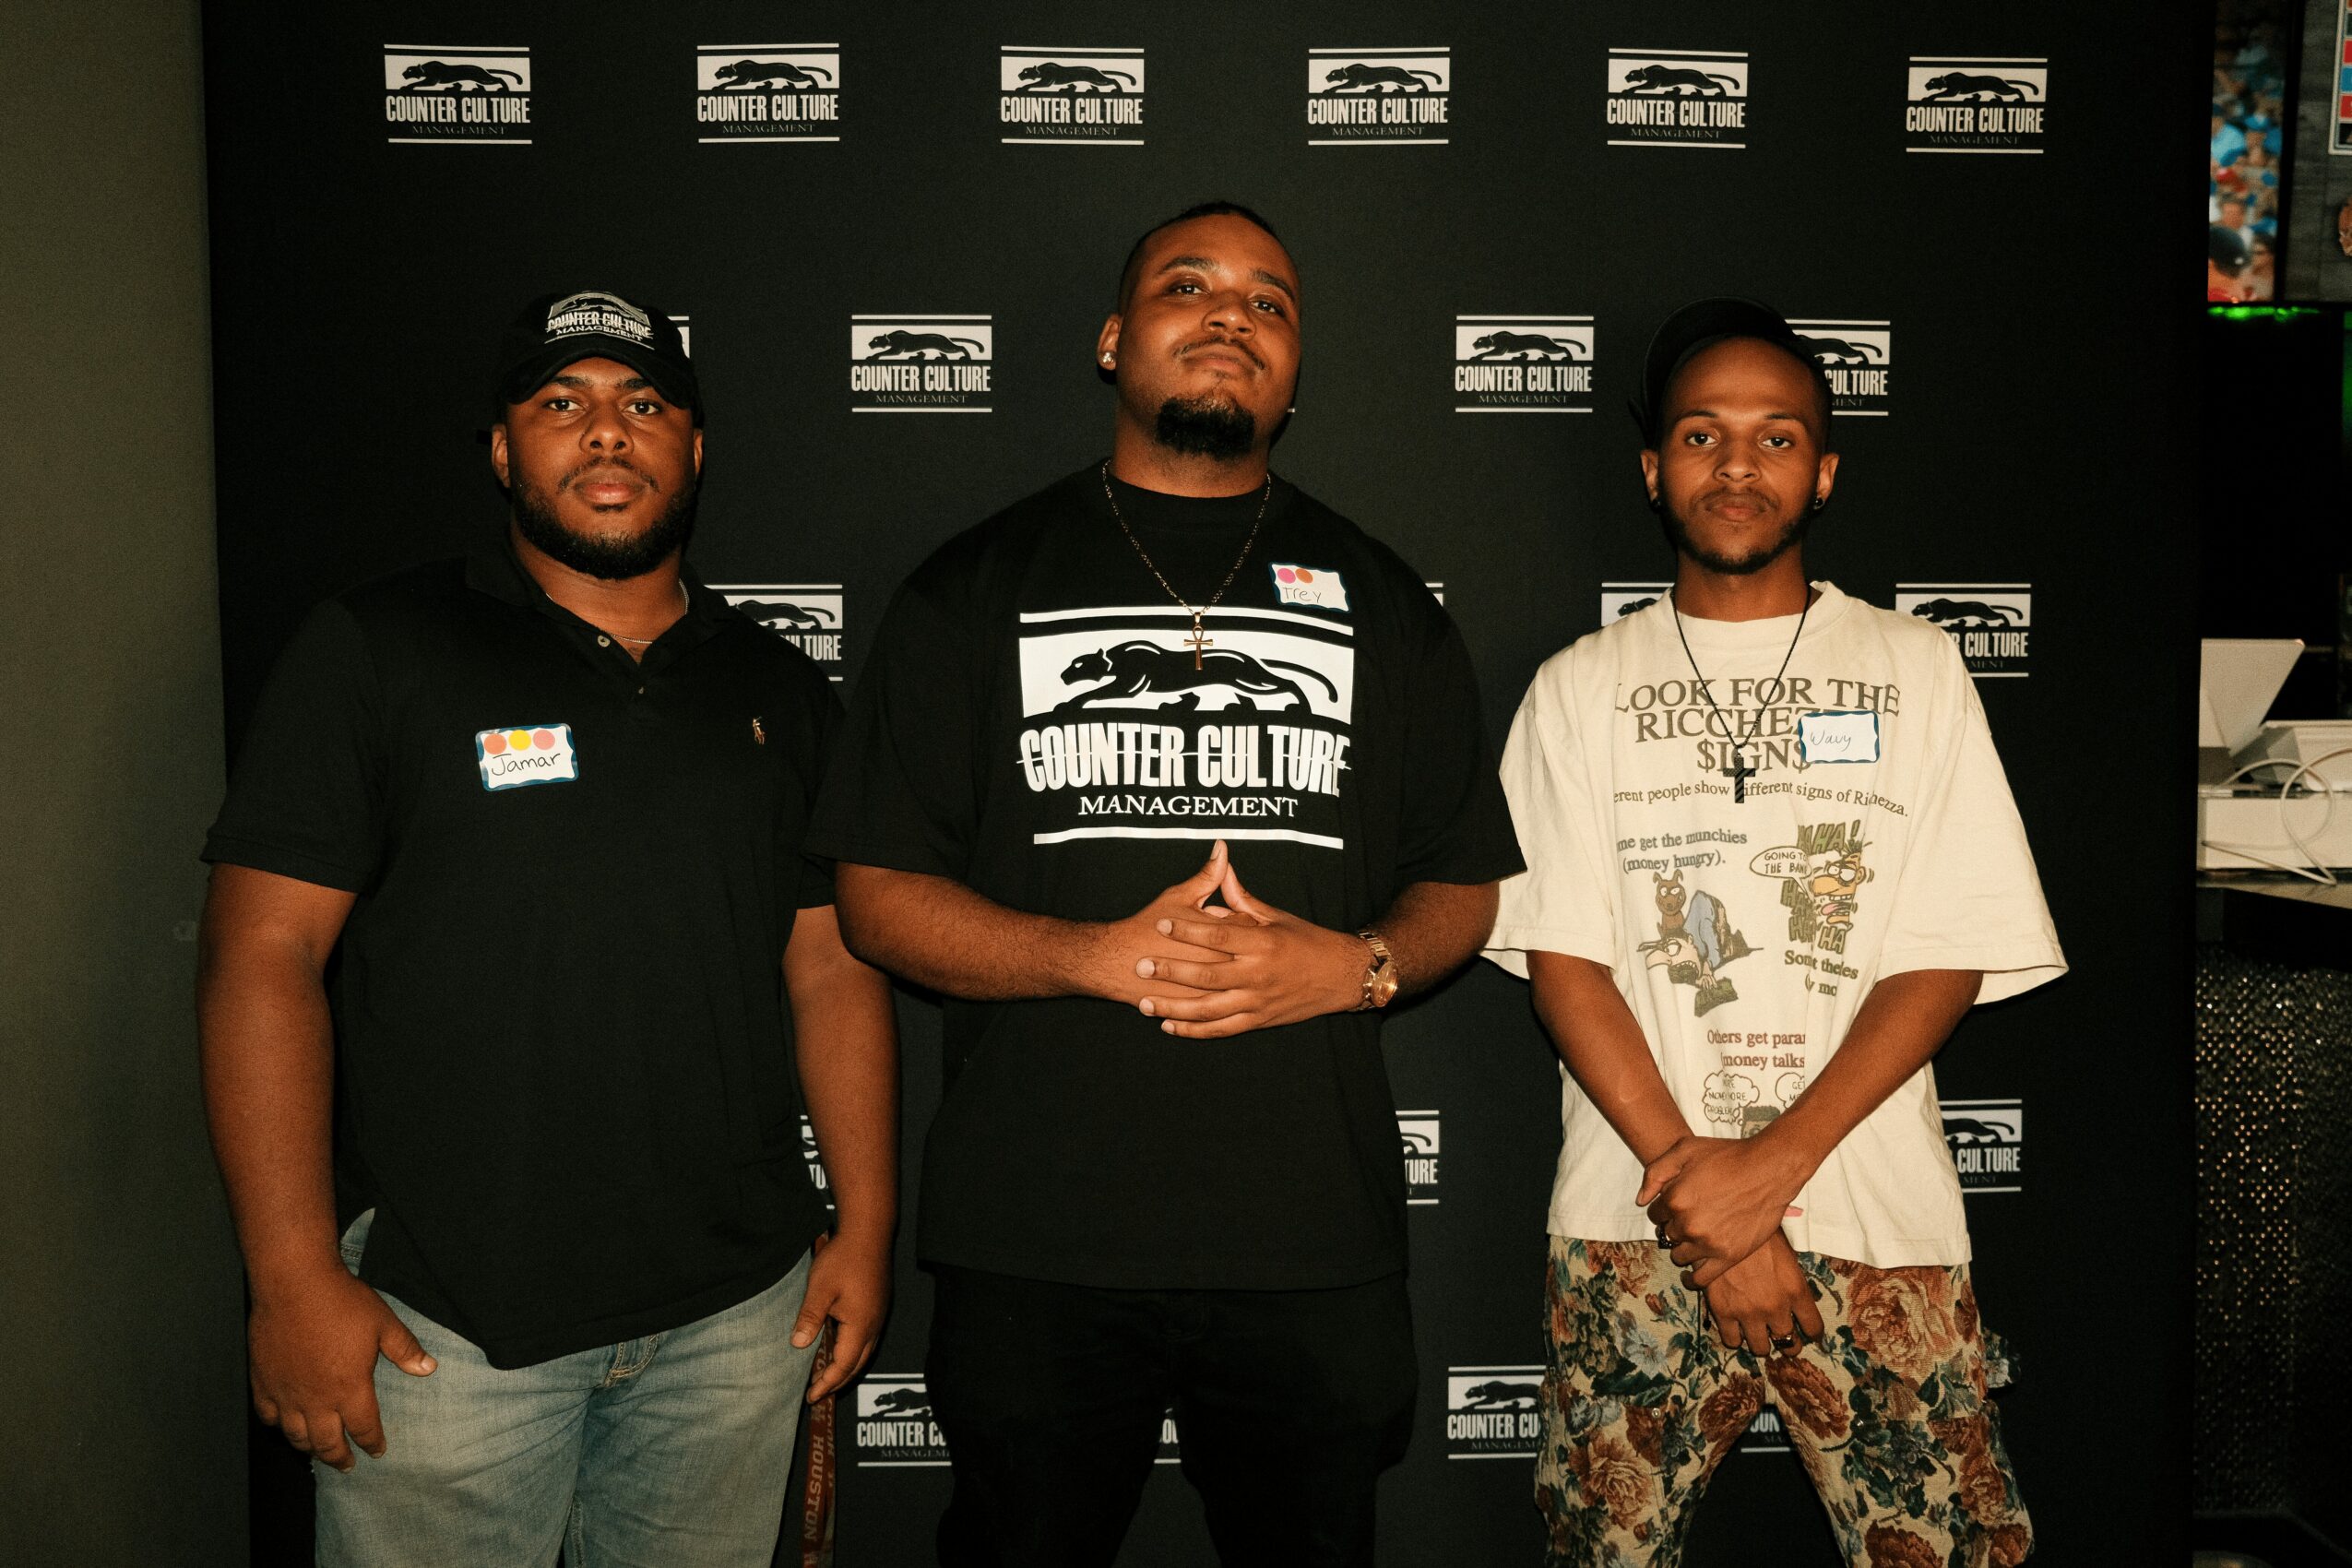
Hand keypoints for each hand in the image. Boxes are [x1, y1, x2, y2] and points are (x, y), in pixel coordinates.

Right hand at [248, 1266, 435, 1470]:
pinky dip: (278, 1426)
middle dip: (340, 1456)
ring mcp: (287, 1394)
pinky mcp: (263, 1382)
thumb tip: (428, 1369)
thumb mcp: (383, 1323)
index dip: (372, 1442)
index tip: (377, 1451)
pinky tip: (284, 1426)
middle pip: (327, 1442)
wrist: (294, 1284)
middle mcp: (317, 1399)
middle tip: (347, 1465)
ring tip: (317, 1452)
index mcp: (350, 1388)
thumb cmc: (342, 1302)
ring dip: (309, 1448)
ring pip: (296, 1435)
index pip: (364, 1427)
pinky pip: (268, 1416)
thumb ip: (405, 1349)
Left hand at [792, 1228, 890, 1402]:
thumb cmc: (845, 1257)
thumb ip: (810, 1319)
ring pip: (865, 1352)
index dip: (827, 1384)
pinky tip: (840, 1345)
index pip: (843, 1367)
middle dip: (838, 1382)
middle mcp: (874, 1325)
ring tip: (828, 1375)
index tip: (812, 1396)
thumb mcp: (820, 1289)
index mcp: (860, 1326)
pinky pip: (867, 1337)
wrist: (869, 1232)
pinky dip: (853, 1350)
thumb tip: (798, 1345)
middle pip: (858, 1364)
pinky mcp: (878, 1304)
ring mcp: (878, 1315)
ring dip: (847, 1367)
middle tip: (819, 1391)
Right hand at [1073, 842, 1246, 1006]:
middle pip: (1251, 959)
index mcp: (1222, 934)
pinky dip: (1223, 998)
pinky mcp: (1201, 1008)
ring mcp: (1213, 989)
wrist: (1120, 960)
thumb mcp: (1181, 896)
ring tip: (1223, 967)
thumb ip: (1208, 875)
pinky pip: (1223, 1008)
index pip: (1251, 928)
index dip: (1244, 923)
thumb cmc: (1148, 926)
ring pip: (1241, 985)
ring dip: (1236, 976)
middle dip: (1246, 952)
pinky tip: (1214, 988)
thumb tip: (1222, 849)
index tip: (1233, 922)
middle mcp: (1222, 963)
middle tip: (1233, 947)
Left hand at [1133, 856, 1367, 1038]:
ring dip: (1174, 1008)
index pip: (1217, 936)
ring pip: (1209, 1010)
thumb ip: (1242, 897)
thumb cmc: (1307, 940)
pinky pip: (1221, 1030)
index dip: (1187, 931)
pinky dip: (1194, 1031)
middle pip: (1206, 975)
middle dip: (1170, 972)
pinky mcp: (1259, 1021)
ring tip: (1145, 1004)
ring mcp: (1258, 1001)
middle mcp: (1259, 974)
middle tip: (1141, 966)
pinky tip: (1169, 1026)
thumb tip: (1220, 864)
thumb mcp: (1277, 915)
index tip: (1160, 924)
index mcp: (1263, 943)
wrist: (1341, 976)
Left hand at [1638, 1134, 1807, 1287]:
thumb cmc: (1728, 1156)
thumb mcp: (1685, 1149)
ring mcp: (1708, 1242)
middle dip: (1676, 1227)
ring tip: (1697, 1237)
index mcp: (1675, 1199)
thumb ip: (1656, 1172)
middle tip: (1693, 1218)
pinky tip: (1691, 1275)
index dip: (1665, 1210)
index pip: (1655, 1215)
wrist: (1769, 1170)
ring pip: (1680, 1256)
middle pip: (1668, 1235)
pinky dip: (1692, 1279)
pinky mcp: (1728, 1256)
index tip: (1678, 1206)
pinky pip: (1700, 1279)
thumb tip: (1641, 1201)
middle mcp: (1688, 1224)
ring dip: (1684, 1248)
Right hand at [1700, 1233, 1824, 1354]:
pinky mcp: (1723, 1311)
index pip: (1813, 1327)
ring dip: (1761, 1343)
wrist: (1723, 1222)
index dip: (1812, 1333)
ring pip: (1760, 1349)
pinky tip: (1735, 1329)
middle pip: (1789, 1344)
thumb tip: (1795, 1293)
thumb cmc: (1757, 1230)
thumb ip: (1792, 1278)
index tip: (1809, 1334)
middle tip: (1784, 1338)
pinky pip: (1732, 1341)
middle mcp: (1776, 1307)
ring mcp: (1749, 1312)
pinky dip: (1735, 1338)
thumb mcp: (1785, 1251)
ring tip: (1758, 1336)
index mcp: (1796, 1290)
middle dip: (1788, 1343)